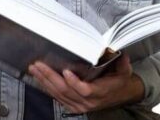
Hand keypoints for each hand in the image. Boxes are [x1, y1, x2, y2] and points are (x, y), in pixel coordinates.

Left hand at [28, 54, 144, 113]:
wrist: (120, 95)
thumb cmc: (119, 81)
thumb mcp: (124, 71)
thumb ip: (122, 63)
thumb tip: (120, 53)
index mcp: (100, 92)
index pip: (85, 90)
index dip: (74, 82)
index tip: (66, 71)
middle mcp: (88, 101)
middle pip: (66, 91)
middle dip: (50, 77)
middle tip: (39, 65)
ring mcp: (79, 105)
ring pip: (58, 94)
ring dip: (45, 81)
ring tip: (35, 69)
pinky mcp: (73, 106)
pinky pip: (57, 98)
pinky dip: (47, 87)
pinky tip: (39, 78)